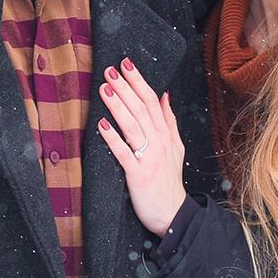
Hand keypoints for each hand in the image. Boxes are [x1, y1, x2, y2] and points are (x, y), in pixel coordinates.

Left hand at [95, 59, 186, 234]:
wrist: (173, 214)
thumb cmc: (169, 181)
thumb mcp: (175, 147)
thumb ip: (169, 121)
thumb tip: (164, 95)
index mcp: (165, 134)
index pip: (151, 101)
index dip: (138, 81)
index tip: (125, 64)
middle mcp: (159, 143)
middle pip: (141, 109)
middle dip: (125, 88)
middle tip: (109, 70)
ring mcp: (149, 158)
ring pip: (133, 127)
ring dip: (118, 106)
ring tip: (104, 89)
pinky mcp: (138, 175)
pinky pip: (124, 154)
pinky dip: (114, 139)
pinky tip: (102, 125)